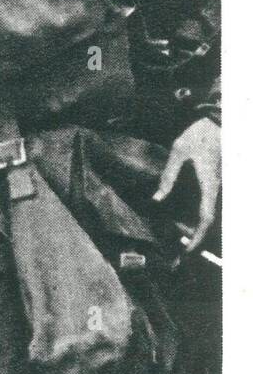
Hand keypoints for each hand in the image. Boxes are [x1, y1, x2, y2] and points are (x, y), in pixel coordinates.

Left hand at [154, 116, 220, 252]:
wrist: (216, 121)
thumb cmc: (197, 134)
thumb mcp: (178, 152)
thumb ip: (168, 176)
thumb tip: (156, 199)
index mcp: (210, 184)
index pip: (206, 218)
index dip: (197, 237)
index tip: (187, 250)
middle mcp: (216, 189)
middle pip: (208, 221)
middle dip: (195, 239)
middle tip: (178, 252)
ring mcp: (216, 186)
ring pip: (208, 214)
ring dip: (195, 229)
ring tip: (179, 241)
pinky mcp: (214, 182)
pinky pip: (207, 205)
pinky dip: (197, 217)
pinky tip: (184, 221)